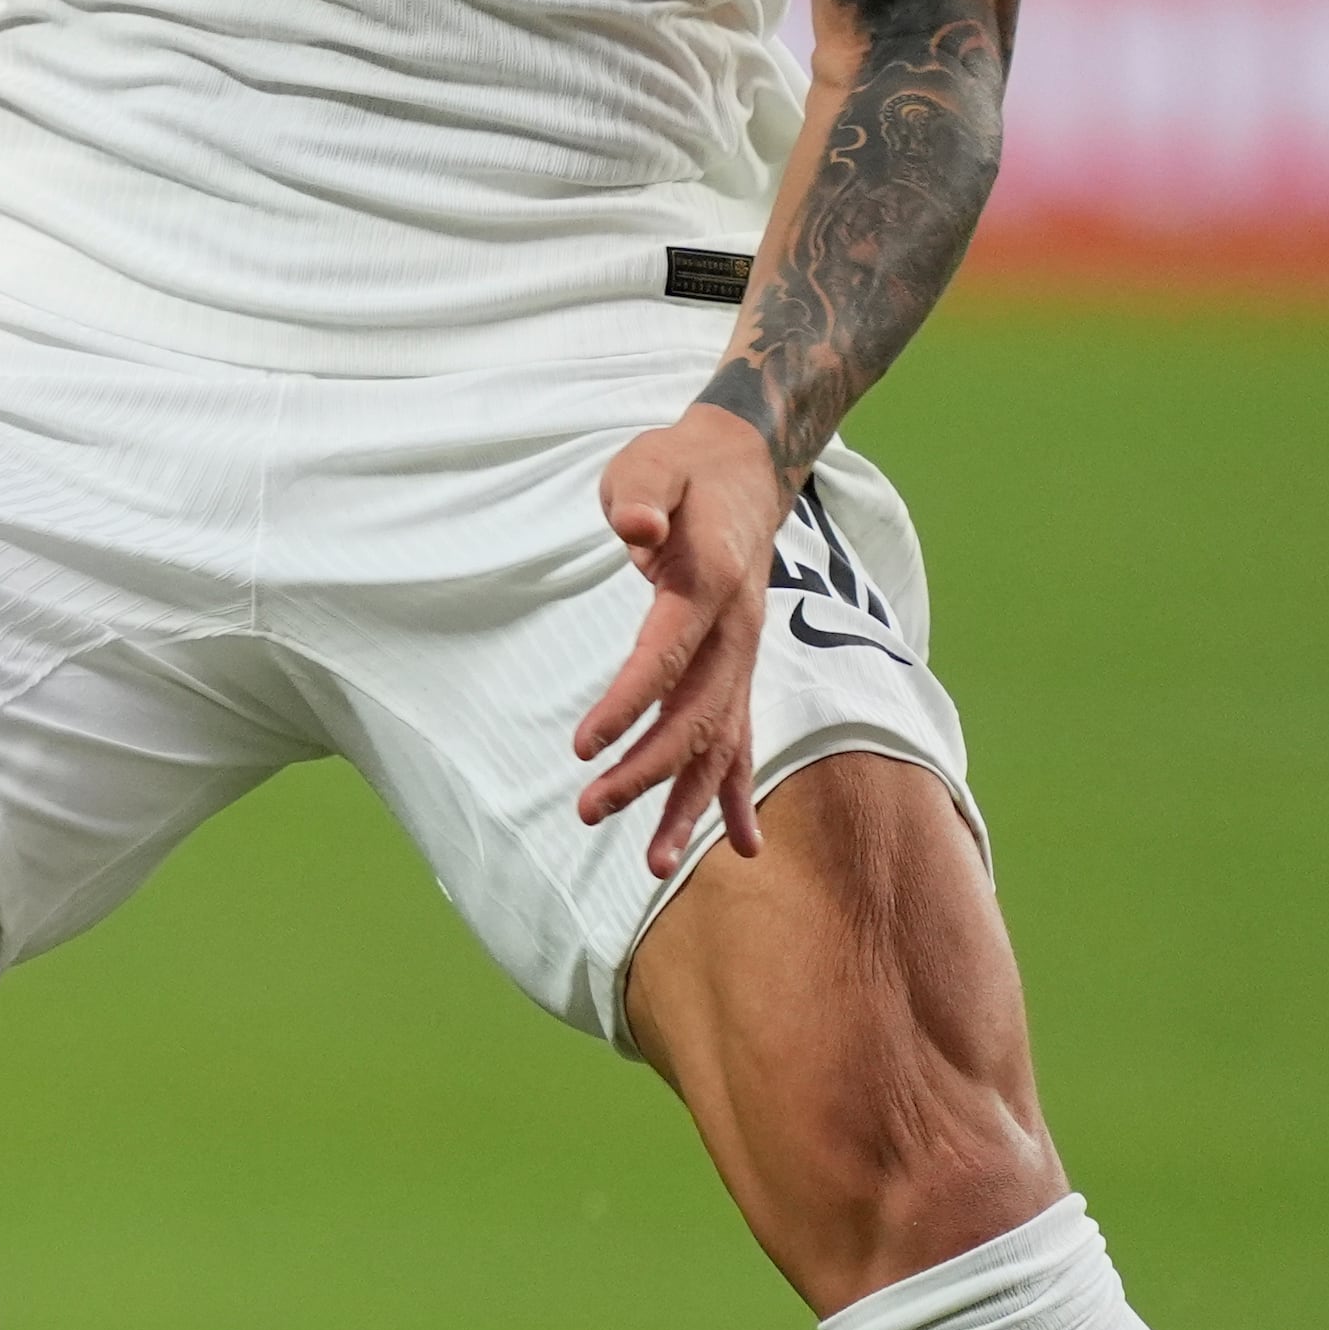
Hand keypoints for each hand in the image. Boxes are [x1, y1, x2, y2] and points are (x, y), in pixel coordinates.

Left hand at [574, 408, 789, 880]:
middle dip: (647, 770)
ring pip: (723, 743)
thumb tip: (634, 529)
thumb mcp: (649, 465)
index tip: (583, 745)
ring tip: (656, 864)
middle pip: (697, 716)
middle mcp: (740, 631)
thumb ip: (641, 497)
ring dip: (690, 804)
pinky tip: (745, 850)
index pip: (666, 657)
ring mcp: (745, 655)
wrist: (743, 466)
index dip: (628, 704)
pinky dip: (737, 793)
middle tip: (588, 809)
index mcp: (712, 585)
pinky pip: (741, 738)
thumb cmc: (679, 469)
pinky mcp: (739, 667)